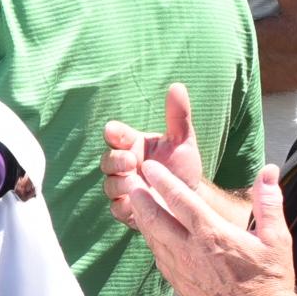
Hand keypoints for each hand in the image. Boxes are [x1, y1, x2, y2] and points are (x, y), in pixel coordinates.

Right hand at [101, 83, 205, 229]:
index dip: (113, 133)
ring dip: (119, 183)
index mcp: (133, 145)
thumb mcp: (183, 140)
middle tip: (132, 161)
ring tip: (135, 183)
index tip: (115, 131)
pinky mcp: (127, 209)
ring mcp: (123, 188)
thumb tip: (177, 86)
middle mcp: (124, 166)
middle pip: (107, 160)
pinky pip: (116, 208)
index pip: (115, 135)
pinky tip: (135, 204)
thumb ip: (178, 115)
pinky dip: (123, 205)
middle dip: (115, 160)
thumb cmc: (182, 166)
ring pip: (109, 185)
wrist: (190, 198)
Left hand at [125, 161, 296, 295]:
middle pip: (155, 219)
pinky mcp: (179, 285)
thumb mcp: (277, 238)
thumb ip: (269, 202)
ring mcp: (182, 270)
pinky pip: (159, 258)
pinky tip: (151, 234)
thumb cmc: (270, 279)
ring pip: (153, 239)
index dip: (162, 181)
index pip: (180, 200)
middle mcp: (190, 251)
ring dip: (142, 219)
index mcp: (212, 235)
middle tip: (130, 181)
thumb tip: (269, 171)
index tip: (149, 166)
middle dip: (140, 198)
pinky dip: (151, 241)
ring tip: (135, 202)